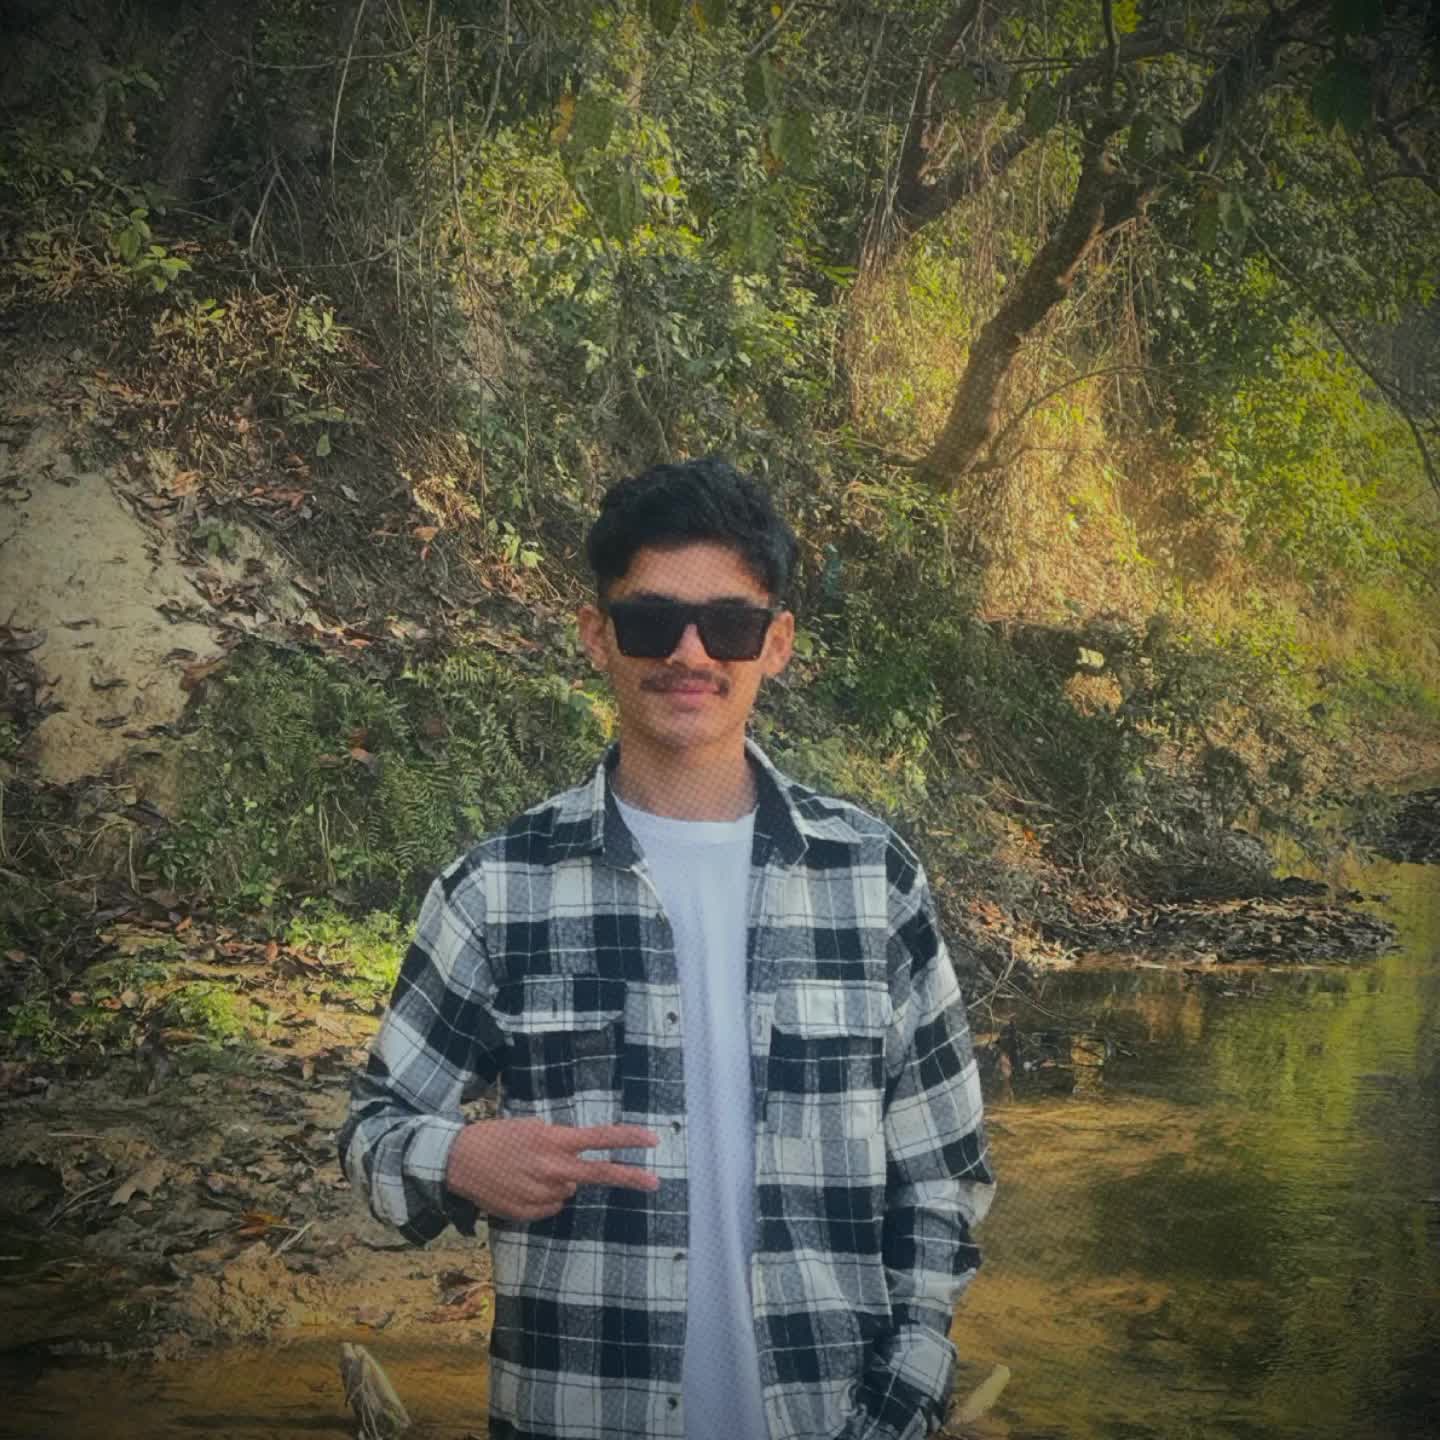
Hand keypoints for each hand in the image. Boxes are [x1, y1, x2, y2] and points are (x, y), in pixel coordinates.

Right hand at [444, 1118, 659, 1220]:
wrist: (457, 1161)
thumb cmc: (496, 1137)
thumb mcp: (531, 1129)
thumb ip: (559, 1146)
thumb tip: (575, 1174)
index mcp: (554, 1142)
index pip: (600, 1139)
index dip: (628, 1140)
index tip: (653, 1140)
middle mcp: (553, 1169)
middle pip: (599, 1174)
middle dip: (629, 1177)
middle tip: (655, 1182)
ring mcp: (542, 1195)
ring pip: (568, 1192)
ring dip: (558, 1183)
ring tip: (527, 1171)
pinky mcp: (528, 1214)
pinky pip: (549, 1207)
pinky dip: (541, 1198)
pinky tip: (519, 1186)